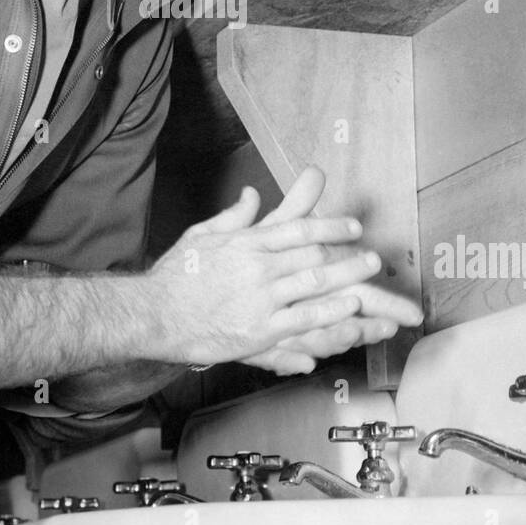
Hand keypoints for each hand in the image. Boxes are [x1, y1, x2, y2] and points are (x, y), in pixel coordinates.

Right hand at [147, 165, 421, 370]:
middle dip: (347, 254)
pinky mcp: (258, 330)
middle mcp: (257, 267)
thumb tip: (253, 194)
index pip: (298, 228)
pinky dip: (329, 314)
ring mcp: (260, 299)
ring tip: (370, 278)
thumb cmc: (174, 277)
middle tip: (373, 256)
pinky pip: (303, 320)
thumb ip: (233, 216)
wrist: (152, 314)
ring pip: (314, 284)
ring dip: (347, 279)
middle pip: (313, 254)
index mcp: (246, 242)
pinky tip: (349, 311)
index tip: (352, 227)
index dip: (330, 226)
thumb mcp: (202, 236)